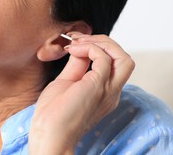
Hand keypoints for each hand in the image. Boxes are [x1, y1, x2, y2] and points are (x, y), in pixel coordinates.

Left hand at [29, 34, 134, 153]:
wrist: (48, 133)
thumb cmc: (52, 113)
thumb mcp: (66, 82)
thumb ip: (77, 66)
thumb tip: (80, 49)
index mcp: (104, 91)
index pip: (113, 62)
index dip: (97, 46)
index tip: (74, 42)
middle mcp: (111, 91)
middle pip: (124, 58)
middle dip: (103, 41)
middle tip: (77, 38)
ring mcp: (107, 89)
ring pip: (123, 57)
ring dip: (101, 43)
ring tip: (78, 43)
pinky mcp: (98, 86)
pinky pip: (104, 58)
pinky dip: (90, 48)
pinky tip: (73, 50)